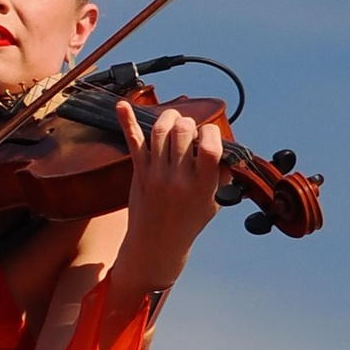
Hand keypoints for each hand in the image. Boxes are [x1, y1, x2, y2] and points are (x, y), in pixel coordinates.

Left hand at [111, 96, 228, 294]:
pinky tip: (122, 105)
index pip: (210, 147)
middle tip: (190, 130)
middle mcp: (178, 178)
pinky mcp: (139, 172)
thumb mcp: (214, 201)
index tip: (210, 135)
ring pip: (159, 132)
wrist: (157, 244)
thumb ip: (221, 175)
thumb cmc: (189, 221)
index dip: (212, 133)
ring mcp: (156, 174)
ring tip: (173, 120)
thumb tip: (227, 148)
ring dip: (168, 118)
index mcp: (202, 185)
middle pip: (182, 132)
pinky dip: (126, 121)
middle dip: (188, 123)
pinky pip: (133, 142)